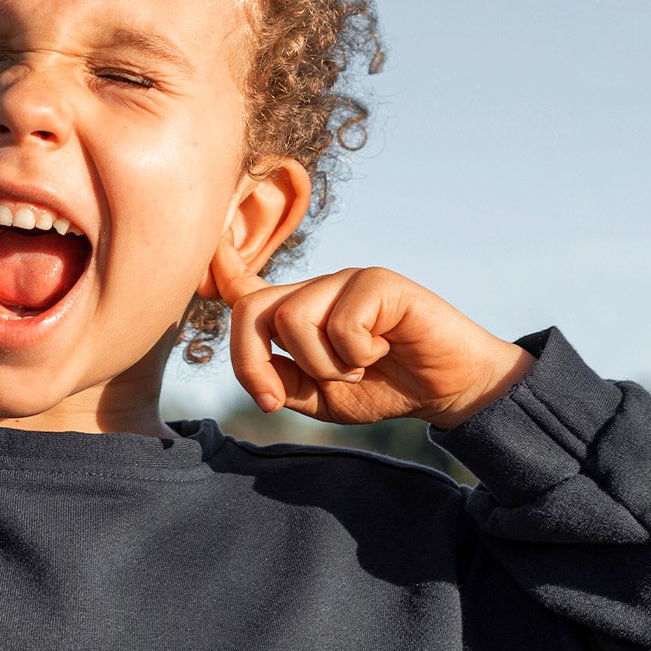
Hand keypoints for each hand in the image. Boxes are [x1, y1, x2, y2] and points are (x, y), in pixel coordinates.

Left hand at [210, 244, 533, 428]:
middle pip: (253, 309)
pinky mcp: (378, 281)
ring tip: (357, 366)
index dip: (218, 270)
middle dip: (252, 361)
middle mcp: (315, 289)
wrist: (449, 389)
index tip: (201, 253)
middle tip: (277, 397)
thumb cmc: (385, 388)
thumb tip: (256, 376)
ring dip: (323, 365)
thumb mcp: (320, 398)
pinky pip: (340, 323)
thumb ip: (282, 382)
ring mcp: (345, 280)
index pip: (245, 287)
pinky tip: (383, 349)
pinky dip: (357, 352)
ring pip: (293, 320)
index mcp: (297, 313)